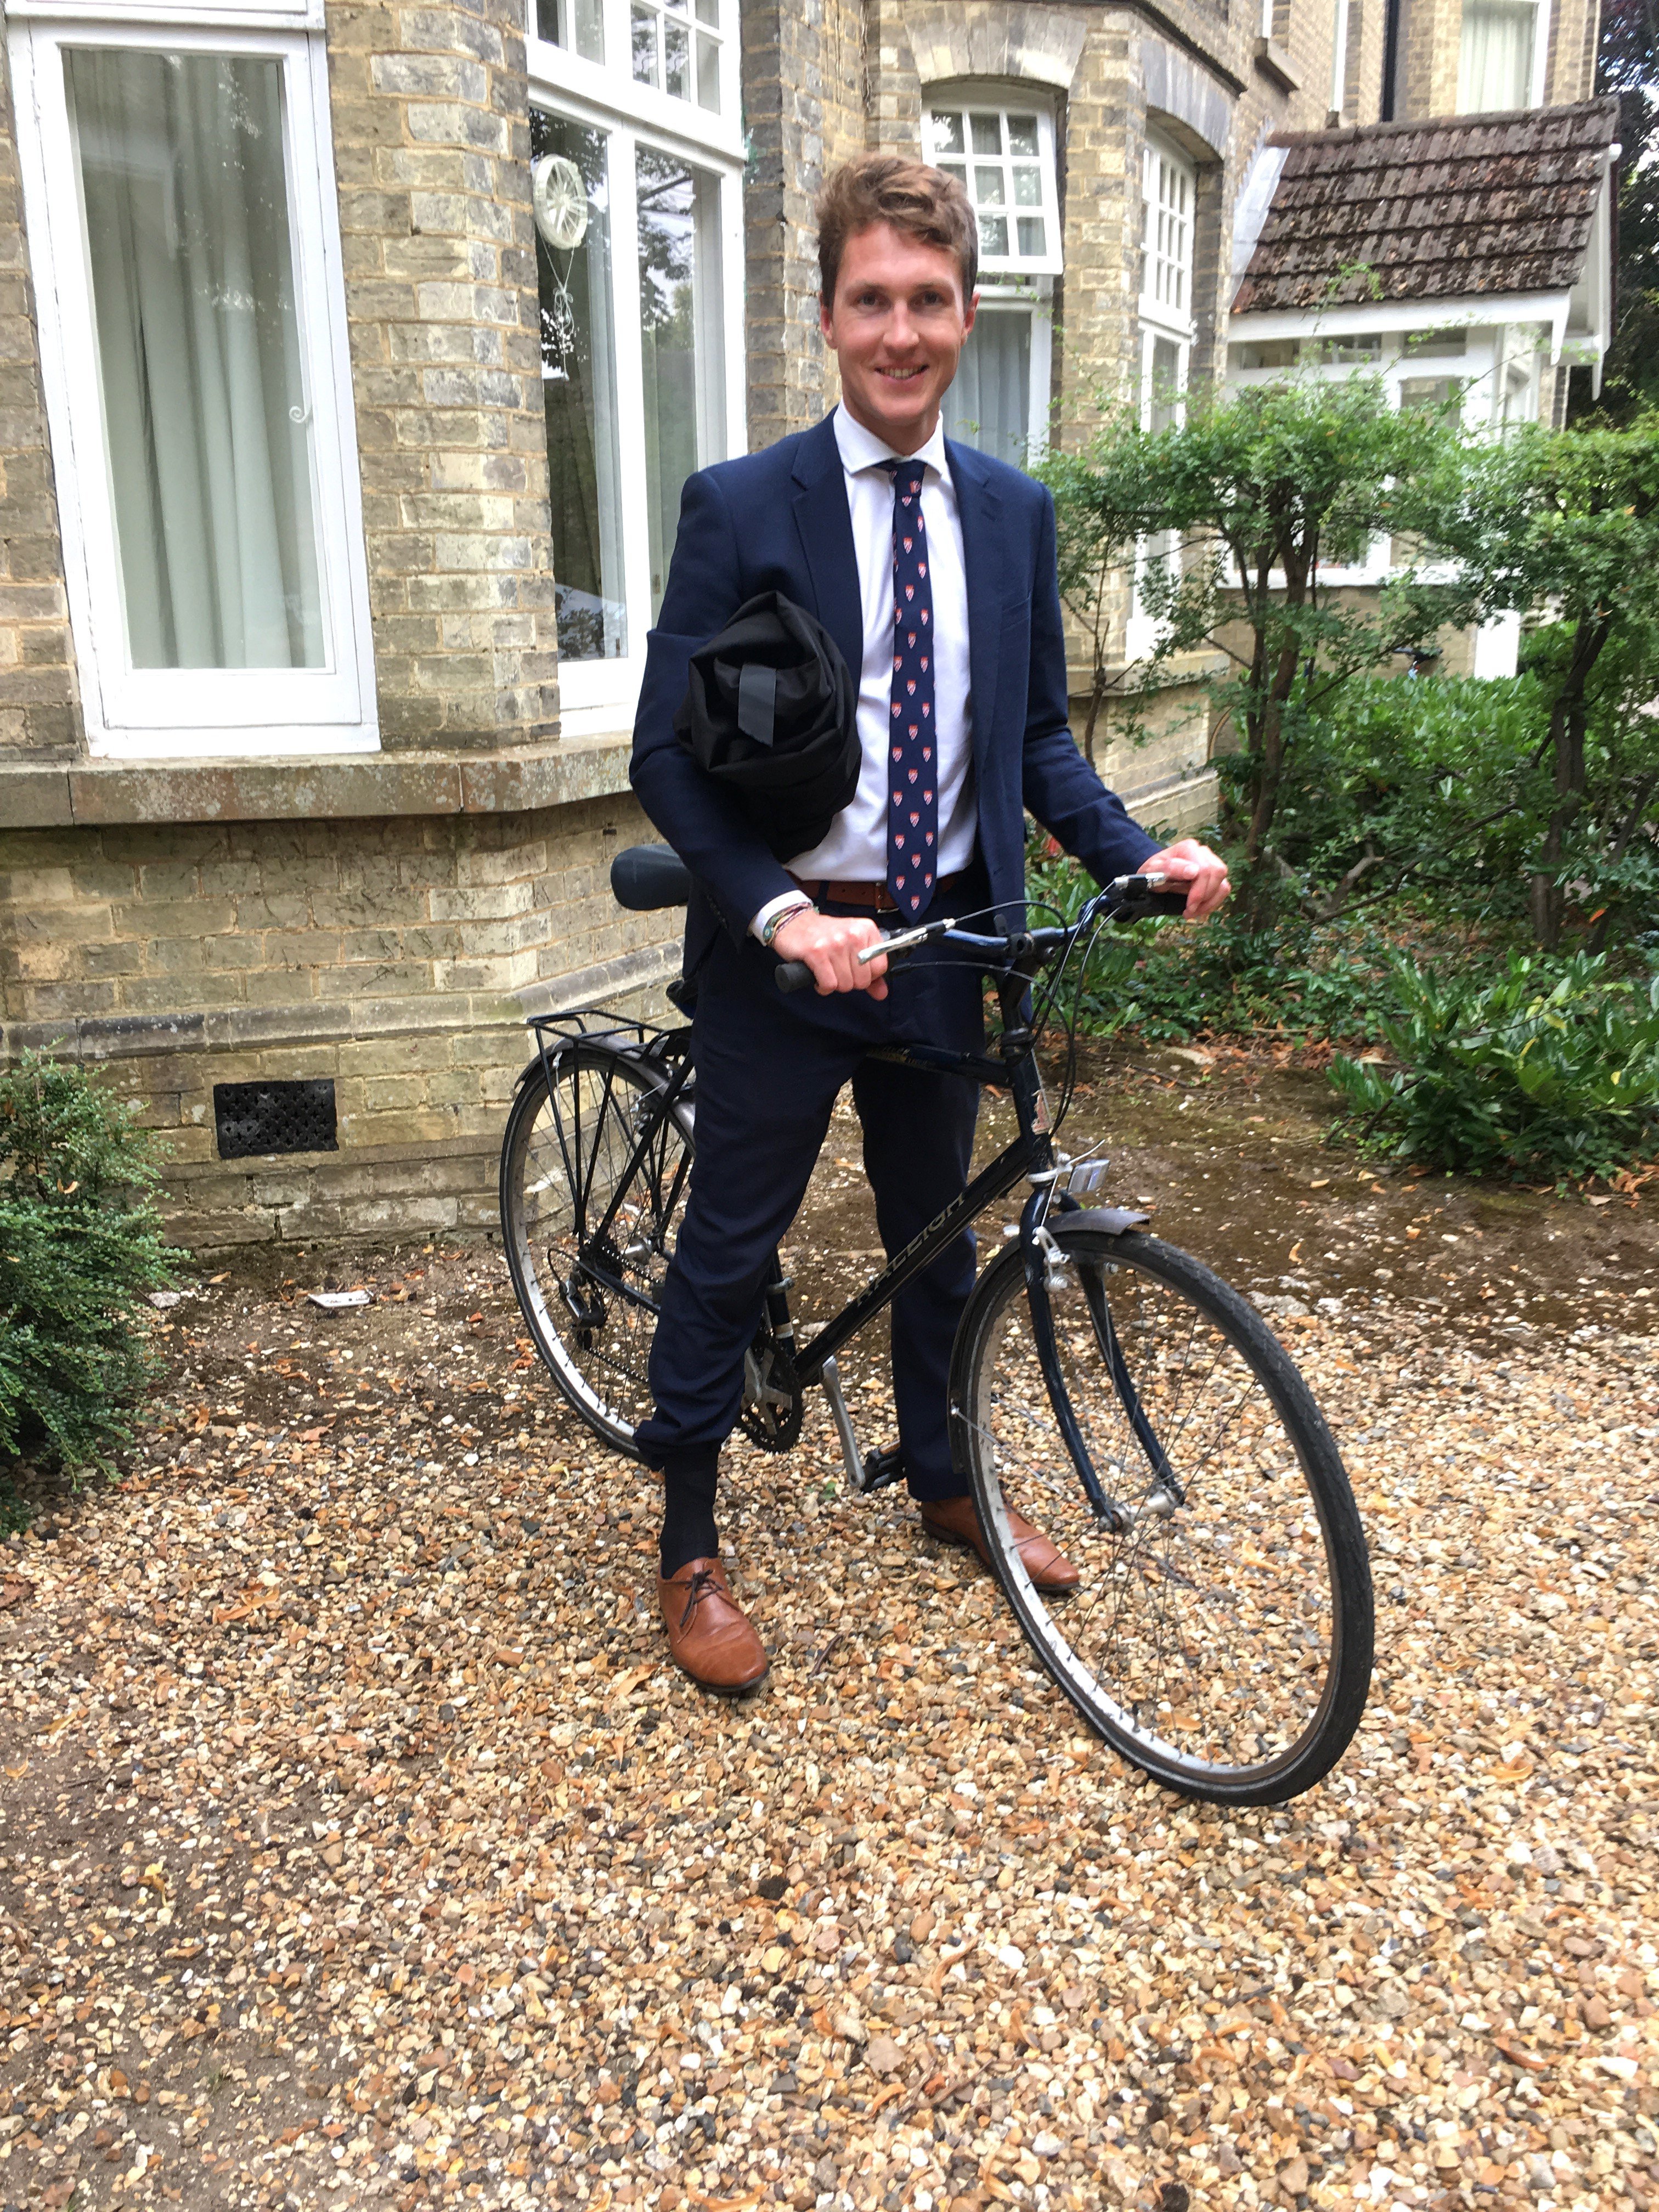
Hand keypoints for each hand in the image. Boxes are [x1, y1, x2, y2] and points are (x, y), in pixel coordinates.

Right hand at [772, 908, 889, 996]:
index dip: (867, 975)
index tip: (854, 969)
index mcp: (866, 929)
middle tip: (837, 969)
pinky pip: (829, 985)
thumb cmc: (825, 935)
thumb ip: (870, 971)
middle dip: (849, 982)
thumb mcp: (852, 946)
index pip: (880, 968)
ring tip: (827, 970)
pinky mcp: (816, 952)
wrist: (794, 922)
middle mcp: (853, 934)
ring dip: (834, 984)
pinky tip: (818, 975)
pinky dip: (822, 986)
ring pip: (845, 985)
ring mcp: (835, 943)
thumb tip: (881, 993)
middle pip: (863, 980)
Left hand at [1143, 838, 1230, 920]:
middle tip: (1189, 911)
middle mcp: (1203, 852)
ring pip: (1223, 883)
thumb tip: (1194, 871)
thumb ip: (1170, 868)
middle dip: (1204, 898)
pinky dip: (1213, 903)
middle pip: (1217, 874)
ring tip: (1193, 912)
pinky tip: (1199, 908)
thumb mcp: (1153, 871)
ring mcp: (1212, 862)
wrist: (1155, 875)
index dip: (1199, 892)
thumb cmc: (1154, 873)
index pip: (1204, 869)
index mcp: (1189, 848)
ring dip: (1209, 902)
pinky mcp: (1215, 875)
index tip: (1188, 907)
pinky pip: (1223, 889)